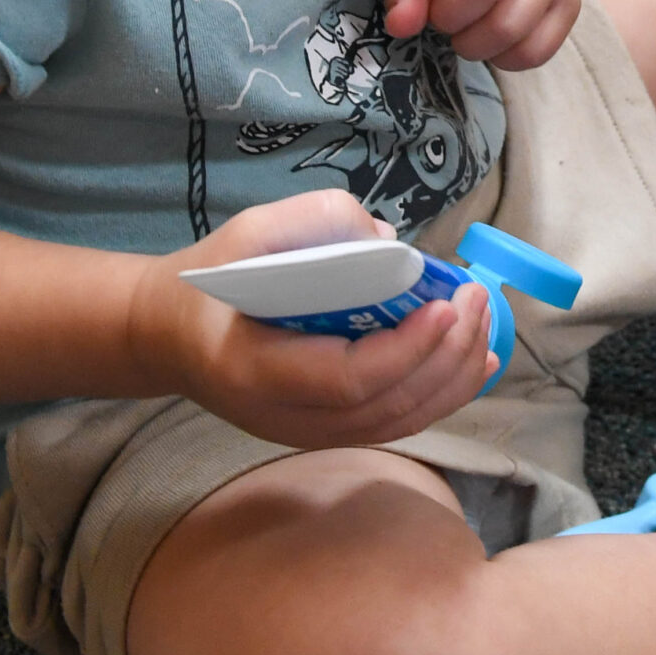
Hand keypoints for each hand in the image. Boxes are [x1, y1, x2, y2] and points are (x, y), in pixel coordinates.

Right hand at [130, 191, 497, 449]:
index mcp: (257, 370)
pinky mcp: (328, 427)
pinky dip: (442, 392)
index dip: (406, 349)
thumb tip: (393, 245)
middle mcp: (286, 417)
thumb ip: (320, 223)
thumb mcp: (252, 231)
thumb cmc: (213, 279)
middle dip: (446, 354)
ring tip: (485, 321)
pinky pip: (395, 419)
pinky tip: (477, 358)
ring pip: (398, 421)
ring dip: (454, 375)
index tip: (447, 304)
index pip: (347, 379)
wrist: (169, 334)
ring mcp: (309, 431)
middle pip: (385, 406)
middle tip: (478, 298)